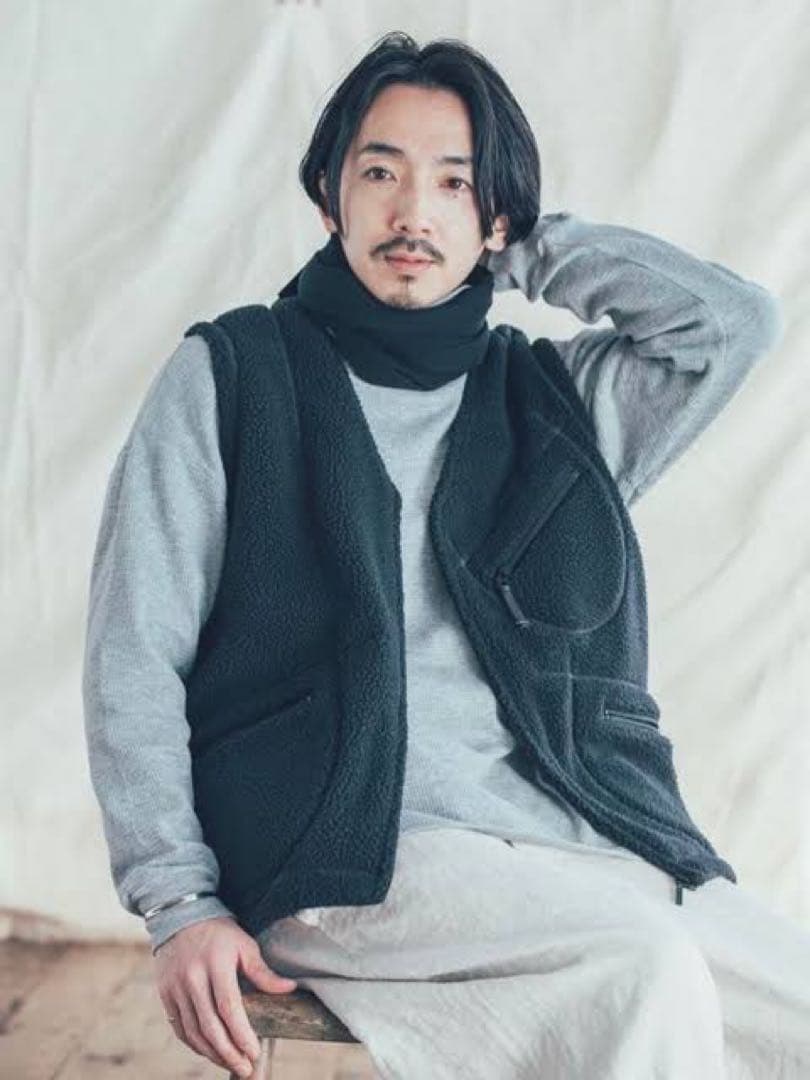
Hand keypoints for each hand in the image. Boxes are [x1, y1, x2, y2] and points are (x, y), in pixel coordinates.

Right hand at [154, 915, 297, 1076]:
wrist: (180, 918)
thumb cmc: (219, 933)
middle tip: (245, 1068)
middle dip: (229, 1053)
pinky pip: (179, 1027)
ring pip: (193, 1031)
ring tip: (230, 1064)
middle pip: (210, 1026)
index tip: (254, 1052)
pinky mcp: (165, 994)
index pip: (229, 1007)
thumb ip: (263, 971)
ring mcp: (175, 988)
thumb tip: (290, 989)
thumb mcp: (244, 944)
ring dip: (212, 1053)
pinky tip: (209, 1051)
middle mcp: (192, 978)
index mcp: (216, 964)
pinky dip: (194, 1044)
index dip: (242, 1034)